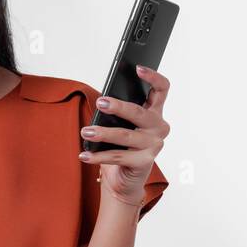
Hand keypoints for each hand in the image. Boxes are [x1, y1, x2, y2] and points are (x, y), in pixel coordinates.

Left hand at [78, 66, 170, 204]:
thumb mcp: (120, 125)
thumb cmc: (121, 147)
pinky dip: (98, 156)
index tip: (137, 68)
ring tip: (85, 132)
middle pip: (140, 112)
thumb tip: (102, 102)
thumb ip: (117, 113)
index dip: (153, 77)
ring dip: (102, 133)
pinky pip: (118, 156)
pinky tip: (84, 155)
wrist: (124, 179)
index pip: (162, 89)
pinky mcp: (145, 162)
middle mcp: (159, 128)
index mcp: (155, 113)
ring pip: (125, 135)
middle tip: (100, 103)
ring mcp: (154, 146)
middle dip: (119, 107)